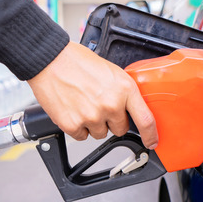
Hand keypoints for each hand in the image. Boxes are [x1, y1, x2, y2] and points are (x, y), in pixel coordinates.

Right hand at [27, 42, 157, 148]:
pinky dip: (78, 126)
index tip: (151, 141)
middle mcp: (111, 105)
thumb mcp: (112, 71)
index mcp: (124, 89)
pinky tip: (74, 109)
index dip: (151, 135)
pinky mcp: (73, 124)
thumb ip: (123, 91)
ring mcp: (92, 116)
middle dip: (112, 120)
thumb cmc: (78, 61)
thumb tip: (129, 107)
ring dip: (94, 124)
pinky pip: (82, 136)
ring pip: (100, 133)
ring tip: (84, 103)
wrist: (51, 60)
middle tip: (100, 104)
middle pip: (120, 129)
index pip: (145, 120)